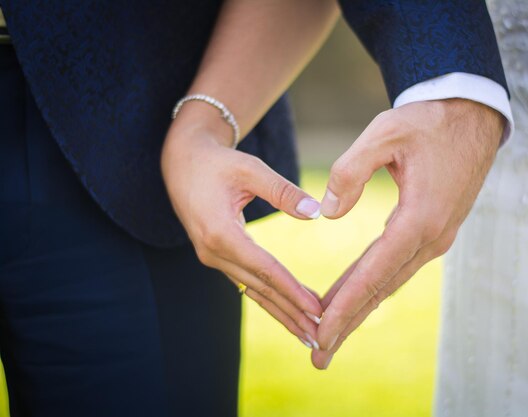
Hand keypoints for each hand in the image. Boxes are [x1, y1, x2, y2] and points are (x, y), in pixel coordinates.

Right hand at [161, 105, 323, 346]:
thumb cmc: (217, 162)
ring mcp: (213, 257)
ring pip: (253, 290)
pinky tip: (286, 311)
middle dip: (291, 313)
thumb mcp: (250, 168)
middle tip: (320, 336)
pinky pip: (246, 282)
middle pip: (260, 288)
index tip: (316, 310)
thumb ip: (282, 191)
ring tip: (307, 334)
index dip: (292, 291)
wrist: (181, 162)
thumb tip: (315, 212)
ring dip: (281, 312)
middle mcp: (213, 252)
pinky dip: (269, 298)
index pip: (264, 269)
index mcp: (221, 233)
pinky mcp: (217, 256)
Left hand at [311, 99, 503, 368]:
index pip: (374, 273)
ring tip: (328, 335)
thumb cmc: (427, 121)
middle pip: (381, 289)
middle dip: (348, 323)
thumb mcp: (384, 133)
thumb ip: (350, 171)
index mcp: (419, 218)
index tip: (319, 333)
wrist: (471, 114)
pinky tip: (351, 296)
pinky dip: (372, 286)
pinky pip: (396, 266)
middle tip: (318, 355)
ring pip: (389, 282)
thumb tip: (327, 214)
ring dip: (359, 309)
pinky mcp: (433, 231)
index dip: (344, 305)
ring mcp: (435, 237)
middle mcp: (431, 237)